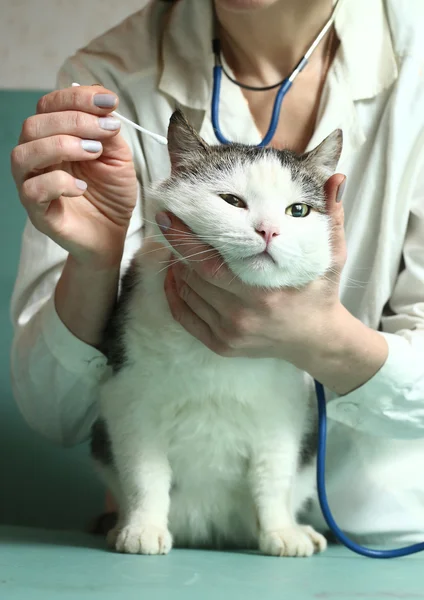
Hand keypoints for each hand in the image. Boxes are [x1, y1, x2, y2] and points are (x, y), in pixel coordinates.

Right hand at [11, 84, 137, 268]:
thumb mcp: (118, 156)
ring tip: (94, 153)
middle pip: (34, 125)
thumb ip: (108, 131)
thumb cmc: (111, 194)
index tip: (110, 102)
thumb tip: (104, 105)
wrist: (113, 233)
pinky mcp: (37, 211)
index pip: (49, 106)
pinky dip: (59, 183)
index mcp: (53, 137)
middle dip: (73, 121)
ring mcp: (32, 184)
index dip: (77, 98)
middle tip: (106, 130)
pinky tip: (82, 188)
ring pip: (23, 154)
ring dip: (61, 145)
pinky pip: (32, 190)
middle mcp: (36, 157)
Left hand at [158, 174, 346, 365]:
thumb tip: (336, 178)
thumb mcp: (333, 256)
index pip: (209, 265)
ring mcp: (229, 335)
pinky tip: (176, 277)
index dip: (185, 241)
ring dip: (177, 270)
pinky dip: (175, 295)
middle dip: (179, 251)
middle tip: (173, 227)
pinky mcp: (221, 346)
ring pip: (187, 295)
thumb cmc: (320, 293)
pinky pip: (185, 318)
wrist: (317, 340)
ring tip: (178, 249)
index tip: (169, 217)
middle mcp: (241, 317)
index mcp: (263, 294)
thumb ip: (332, 217)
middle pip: (193, 278)